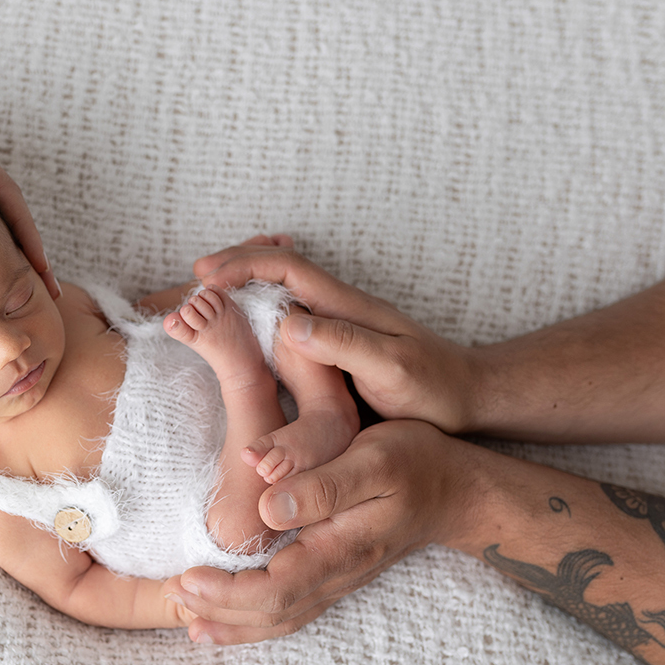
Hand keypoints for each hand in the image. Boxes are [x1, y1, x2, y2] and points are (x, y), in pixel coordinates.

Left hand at [166, 420, 481, 643]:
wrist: (458, 489)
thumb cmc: (417, 464)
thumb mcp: (374, 460)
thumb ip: (323, 487)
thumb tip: (267, 509)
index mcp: (339, 551)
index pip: (275, 590)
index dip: (227, 592)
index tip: (187, 579)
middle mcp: (336, 575)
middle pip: (270, 614)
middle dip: (217, 611)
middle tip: (171, 594)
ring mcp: (337, 580)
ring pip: (279, 619)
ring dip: (231, 623)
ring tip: (186, 617)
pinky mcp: (335, 574)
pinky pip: (290, 610)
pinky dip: (252, 621)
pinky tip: (223, 620)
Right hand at [195, 237, 480, 433]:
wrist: (470, 400)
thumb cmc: (435, 391)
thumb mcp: (393, 371)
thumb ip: (344, 345)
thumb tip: (289, 321)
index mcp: (347, 308)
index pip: (288, 270)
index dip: (243, 266)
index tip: (205, 277)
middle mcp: (340, 307)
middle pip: (279, 268)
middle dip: (235, 264)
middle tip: (194, 277)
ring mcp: (340, 322)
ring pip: (283, 287)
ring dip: (245, 280)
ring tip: (208, 289)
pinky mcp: (339, 342)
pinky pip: (292, 310)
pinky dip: (262, 303)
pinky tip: (248, 317)